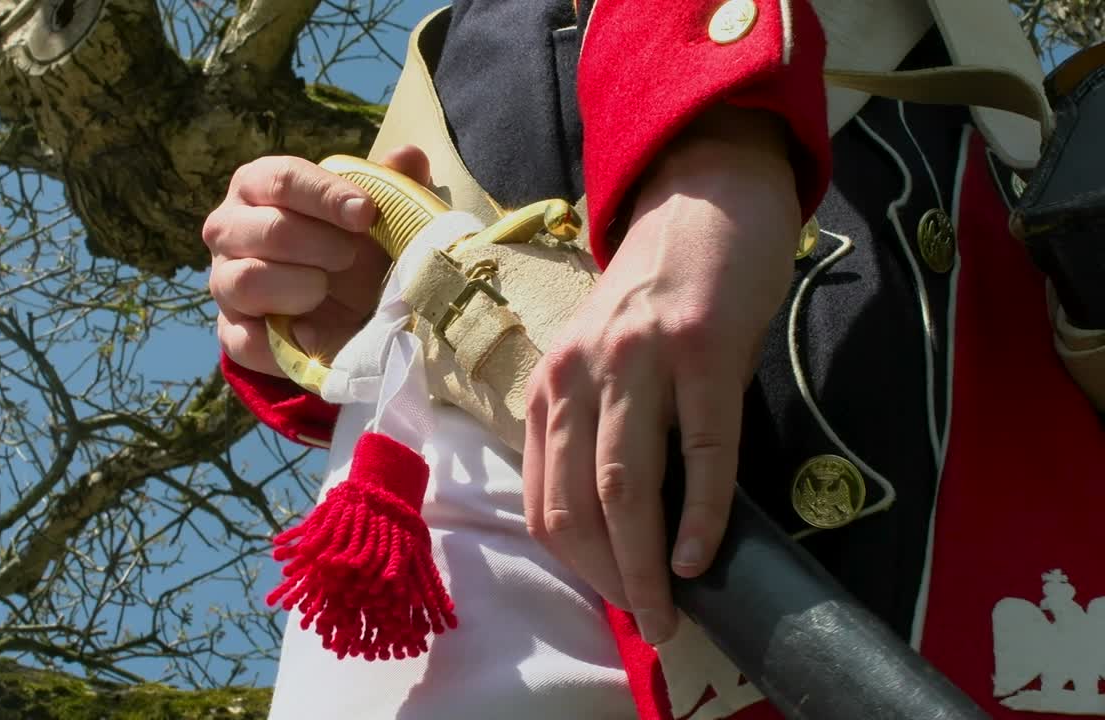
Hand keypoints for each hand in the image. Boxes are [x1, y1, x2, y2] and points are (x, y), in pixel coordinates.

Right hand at [205, 147, 431, 374]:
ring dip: (300, 287)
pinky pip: (245, 340)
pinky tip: (314, 335)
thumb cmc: (351, 245)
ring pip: (248, 280)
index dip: (326, 196)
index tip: (366, 214)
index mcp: (258, 185)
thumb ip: (393, 185)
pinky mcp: (231, 333)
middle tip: (351, 256)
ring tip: (326, 289)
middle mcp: (229, 228)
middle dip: (320, 244)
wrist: (339, 311)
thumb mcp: (375, 217)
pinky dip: (284, 342)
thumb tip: (409, 156)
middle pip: (267, 229)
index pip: (282, 179)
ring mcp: (225, 282)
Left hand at [522, 107, 800, 643]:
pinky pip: (702, 449)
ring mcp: (638, 360)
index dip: (576, 562)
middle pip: (575, 503)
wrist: (702, 202)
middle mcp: (578, 374)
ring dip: (645, 564)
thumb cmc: (655, 294)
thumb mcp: (604, 361)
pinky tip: (702, 555)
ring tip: (671, 612)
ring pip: (625, 486)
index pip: (542, 498)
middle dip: (609, 578)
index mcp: (550, 385)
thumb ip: (601, 427)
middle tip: (650, 623)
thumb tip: (630, 525)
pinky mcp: (701, 348)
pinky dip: (700, 513)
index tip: (615, 597)